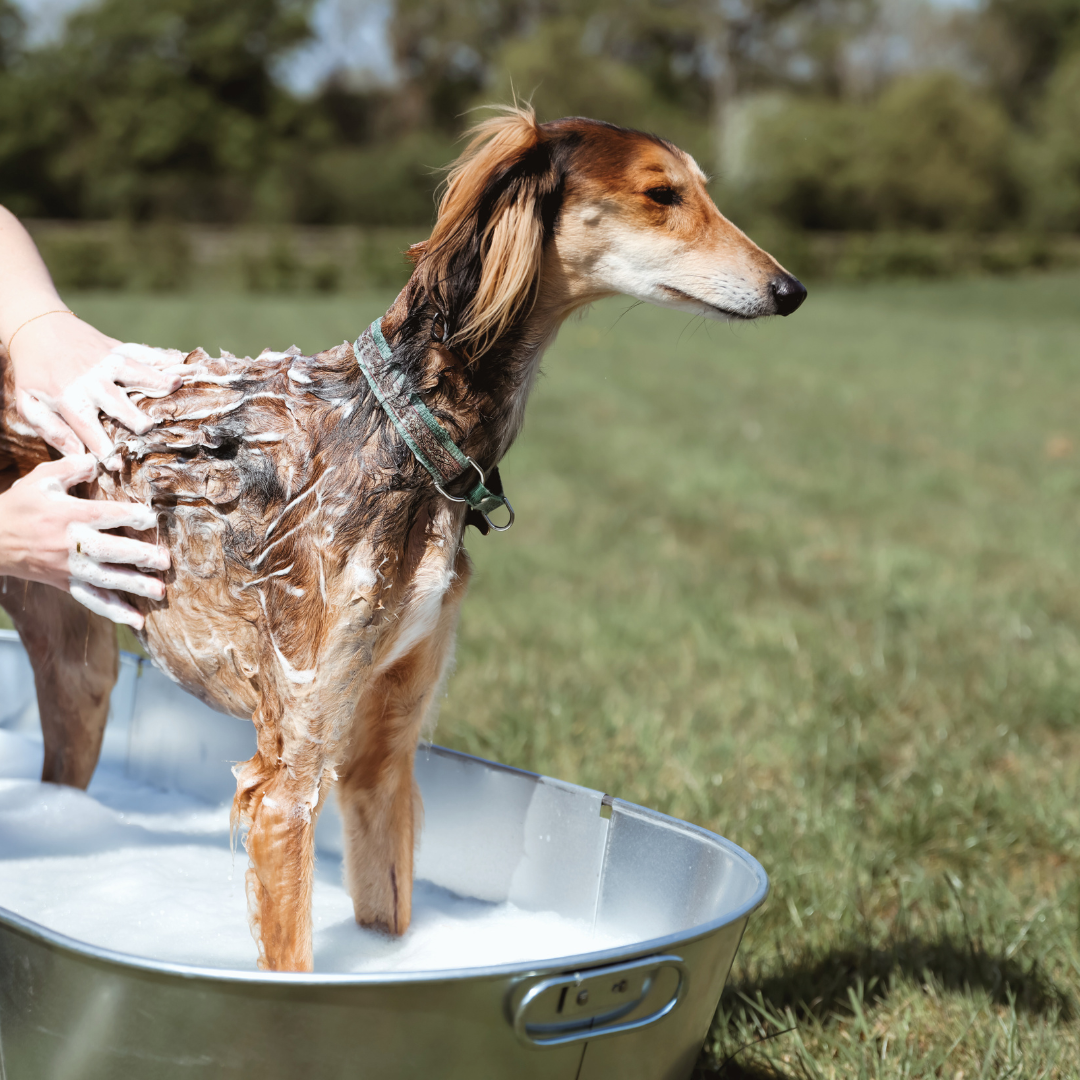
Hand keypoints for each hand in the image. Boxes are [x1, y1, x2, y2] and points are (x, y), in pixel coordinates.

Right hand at [0, 455, 169, 628]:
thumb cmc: (19, 506)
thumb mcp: (41, 479)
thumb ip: (71, 467)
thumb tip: (97, 459)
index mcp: (68, 515)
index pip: (106, 516)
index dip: (131, 516)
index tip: (152, 518)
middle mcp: (71, 543)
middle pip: (110, 551)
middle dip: (139, 556)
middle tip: (164, 561)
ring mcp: (69, 567)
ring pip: (105, 579)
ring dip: (134, 586)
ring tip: (159, 592)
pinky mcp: (65, 583)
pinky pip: (92, 600)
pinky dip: (115, 611)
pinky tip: (137, 620)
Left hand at [9, 313, 182, 458]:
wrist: (35, 326)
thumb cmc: (34, 371)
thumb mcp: (27, 402)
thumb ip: (49, 428)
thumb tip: (75, 451)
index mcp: (69, 397)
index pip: (88, 429)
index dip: (102, 448)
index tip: (115, 464)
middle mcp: (91, 380)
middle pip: (116, 401)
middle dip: (132, 416)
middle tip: (147, 428)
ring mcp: (106, 361)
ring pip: (134, 371)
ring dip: (155, 379)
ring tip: (176, 384)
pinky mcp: (116, 347)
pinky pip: (142, 351)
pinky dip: (162, 356)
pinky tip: (179, 361)